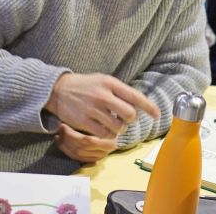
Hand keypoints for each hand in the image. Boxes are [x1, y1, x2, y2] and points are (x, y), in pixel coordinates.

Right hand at [45, 73, 159, 137]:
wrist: (58, 89)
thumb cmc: (85, 85)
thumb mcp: (103, 81)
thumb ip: (120, 91)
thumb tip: (139, 103)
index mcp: (110, 83)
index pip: (135, 96)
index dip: (149, 107)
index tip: (157, 114)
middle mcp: (103, 95)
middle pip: (129, 114)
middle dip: (132, 120)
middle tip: (128, 120)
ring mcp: (93, 109)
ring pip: (118, 126)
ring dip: (120, 129)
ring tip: (115, 125)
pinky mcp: (84, 122)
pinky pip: (104, 134)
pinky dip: (108, 135)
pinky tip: (105, 130)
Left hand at [55, 123, 119, 161]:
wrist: (116, 127)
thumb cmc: (107, 119)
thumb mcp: (102, 117)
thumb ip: (93, 119)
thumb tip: (74, 114)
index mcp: (109, 141)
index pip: (86, 140)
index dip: (71, 134)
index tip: (62, 125)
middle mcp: (105, 151)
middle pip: (80, 148)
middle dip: (67, 139)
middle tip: (60, 129)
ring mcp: (99, 156)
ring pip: (77, 155)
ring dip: (65, 145)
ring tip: (59, 135)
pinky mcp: (93, 159)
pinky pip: (77, 158)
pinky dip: (67, 151)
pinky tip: (61, 142)